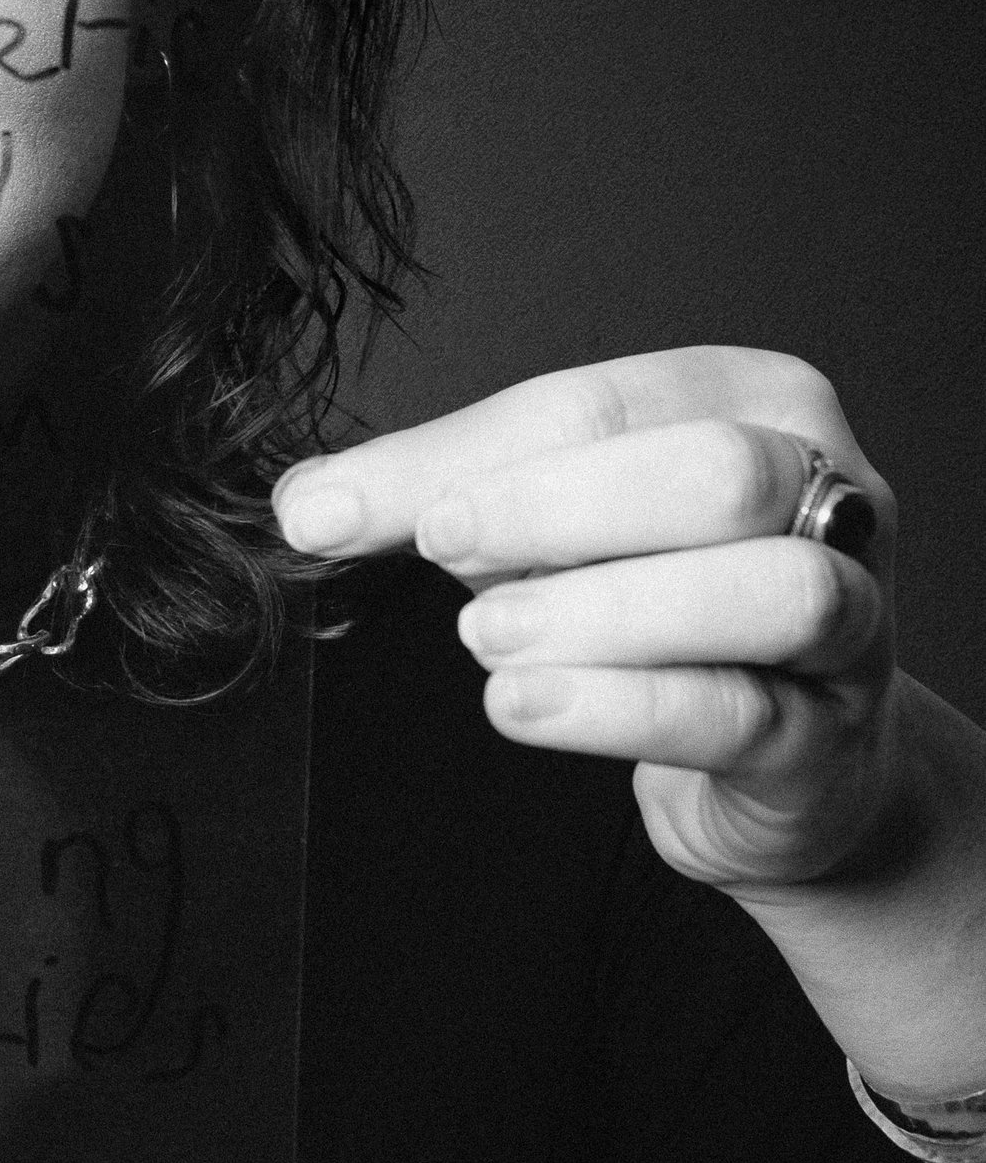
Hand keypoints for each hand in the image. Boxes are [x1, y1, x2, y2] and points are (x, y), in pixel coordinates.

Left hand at [270, 348, 902, 898]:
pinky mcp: (831, 739)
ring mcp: (853, 619)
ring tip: (485, 639)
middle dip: (556, 507)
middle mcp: (833, 494)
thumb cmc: (662, 606)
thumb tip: (308, 503)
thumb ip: (443, 497)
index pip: (607, 403)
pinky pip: (738, 712)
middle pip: (715, 473)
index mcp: (759, 401)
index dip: (468, 453)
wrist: (787, 761)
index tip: (338, 505)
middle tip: (440, 546)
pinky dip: (618, 708)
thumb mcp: (551, 530)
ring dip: (603, 611)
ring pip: (763, 592)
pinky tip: (519, 705)